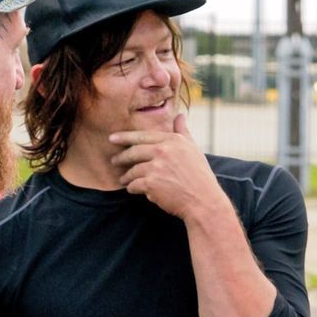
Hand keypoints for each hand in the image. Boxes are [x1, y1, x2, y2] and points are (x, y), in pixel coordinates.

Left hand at [109, 115, 225, 220]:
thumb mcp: (193, 149)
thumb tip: (180, 115)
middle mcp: (163, 151)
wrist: (204, 201)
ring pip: (133, 170)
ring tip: (124, 180)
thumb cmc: (200, 176)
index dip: (125, 137)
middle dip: (121, 157)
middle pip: (134, 151)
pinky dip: (132, 188)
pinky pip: (134, 185)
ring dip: (127, 176)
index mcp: (172, 141)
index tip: (113, 138)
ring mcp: (156, 167)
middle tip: (114, 160)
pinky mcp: (151, 184)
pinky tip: (133, 190)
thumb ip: (183, 132)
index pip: (143, 136)